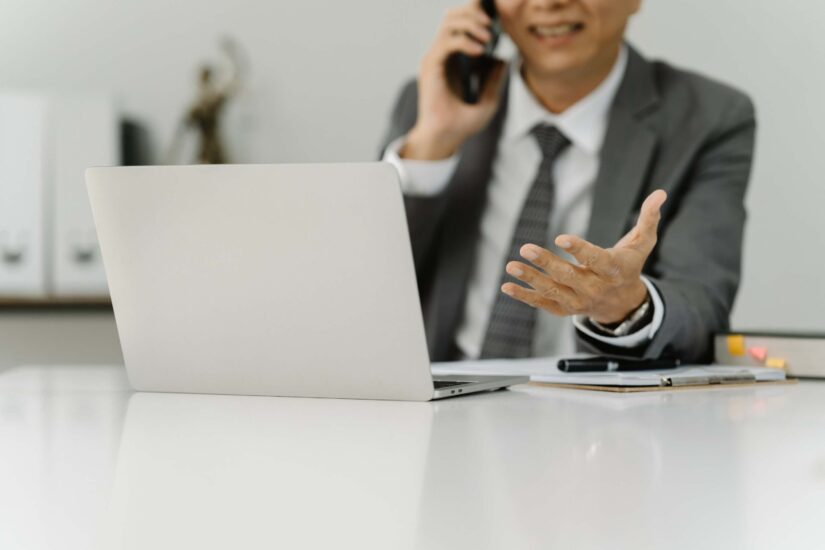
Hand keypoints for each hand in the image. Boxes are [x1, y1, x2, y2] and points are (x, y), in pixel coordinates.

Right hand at [401, 1, 506, 160]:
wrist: (445, 139)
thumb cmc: (460, 126)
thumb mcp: (488, 102)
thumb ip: (495, 81)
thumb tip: (503, 60)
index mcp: (453, 60)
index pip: (461, 24)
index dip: (477, 15)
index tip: (495, 19)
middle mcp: (442, 55)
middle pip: (454, 15)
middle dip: (474, 12)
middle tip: (492, 24)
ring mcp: (435, 58)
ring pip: (449, 23)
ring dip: (471, 23)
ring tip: (487, 36)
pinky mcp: (431, 66)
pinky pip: (447, 42)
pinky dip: (464, 41)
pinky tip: (480, 50)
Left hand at [502, 190, 667, 323]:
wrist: (622, 303)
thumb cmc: (629, 265)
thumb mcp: (642, 243)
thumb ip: (649, 218)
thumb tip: (660, 193)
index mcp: (614, 270)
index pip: (596, 260)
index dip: (579, 249)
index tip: (561, 238)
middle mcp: (595, 288)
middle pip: (569, 276)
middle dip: (547, 263)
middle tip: (526, 248)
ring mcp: (579, 301)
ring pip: (552, 291)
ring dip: (531, 279)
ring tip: (511, 266)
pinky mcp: (565, 309)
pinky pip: (543, 304)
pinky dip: (525, 297)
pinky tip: (507, 286)